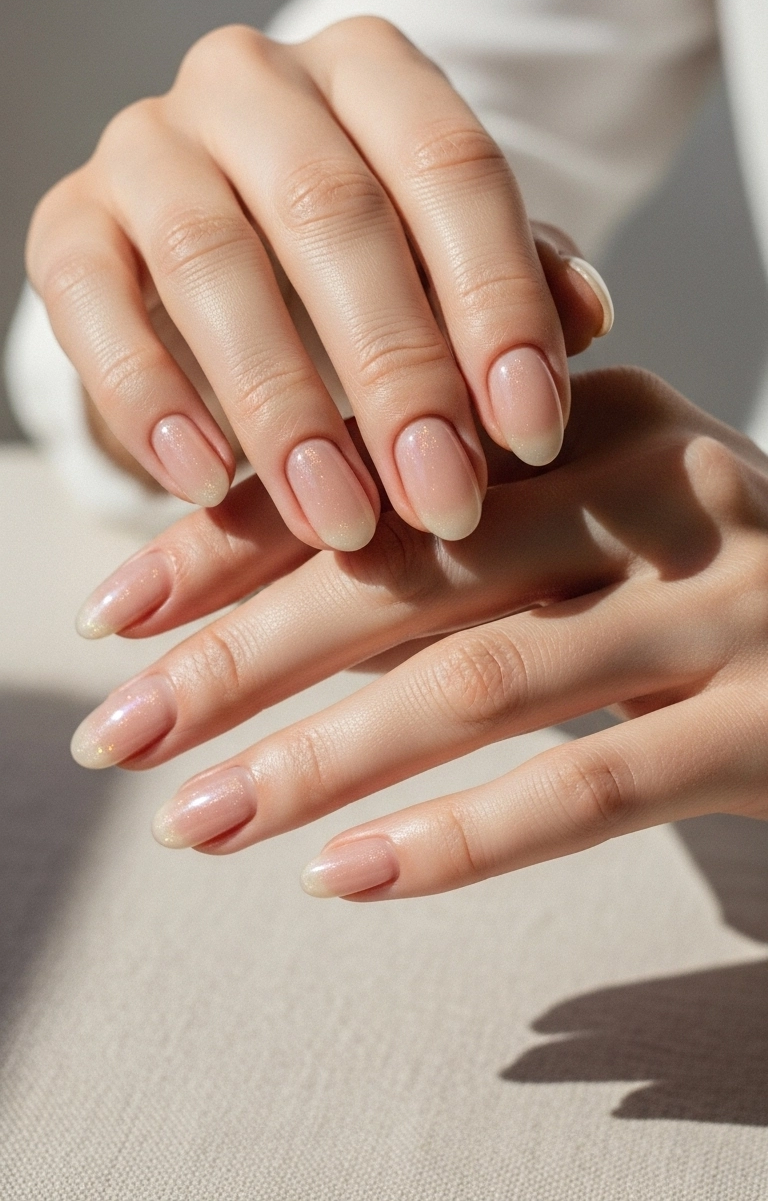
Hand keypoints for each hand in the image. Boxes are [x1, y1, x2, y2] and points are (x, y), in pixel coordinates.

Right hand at [26, 17, 609, 548]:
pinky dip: (149, 396)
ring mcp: (146, 141)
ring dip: (283, 405)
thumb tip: (590, 318)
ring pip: (211, 257)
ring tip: (339, 518)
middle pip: (333, 211)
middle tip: (441, 500)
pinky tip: (205, 483)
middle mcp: (252, 79)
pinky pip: (91, 300)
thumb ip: (516, 278)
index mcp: (370, 70)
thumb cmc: (360, 269)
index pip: (451, 166)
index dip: (495, 302)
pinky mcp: (68, 220)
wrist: (216, 265)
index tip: (531, 434)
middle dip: (396, 371)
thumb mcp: (448, 263)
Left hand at [69, 367, 767, 898]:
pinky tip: (346, 878)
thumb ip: (455, 544)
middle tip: (120, 732)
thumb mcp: (590, 526)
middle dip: (242, 655)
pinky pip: (590, 786)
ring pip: (483, 682)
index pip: (377, 472)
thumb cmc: (711, 584)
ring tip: (198, 821)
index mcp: (593, 416)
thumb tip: (259, 608)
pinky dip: (458, 837)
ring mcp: (723, 604)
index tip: (116, 614)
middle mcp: (658, 487)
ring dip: (320, 759)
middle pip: (411, 568)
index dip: (232, 544)